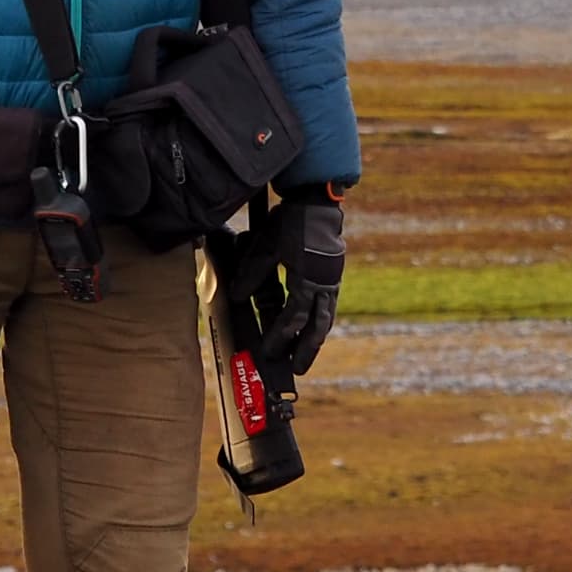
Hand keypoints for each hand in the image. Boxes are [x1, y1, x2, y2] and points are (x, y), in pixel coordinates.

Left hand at [255, 196, 343, 372]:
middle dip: (307, 350)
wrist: (317, 200)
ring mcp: (332, 280)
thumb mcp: (266, 245)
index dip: (281, 336)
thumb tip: (237, 295)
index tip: (271, 352)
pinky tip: (311, 329)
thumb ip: (252, 272)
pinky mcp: (333, 275)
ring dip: (315, 339)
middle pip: (317, 326)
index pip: (294, 317)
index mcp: (308, 279)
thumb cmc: (290, 222)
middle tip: (298, 370)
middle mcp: (325, 284)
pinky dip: (319, 322)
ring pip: (326, 318)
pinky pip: (328, 306)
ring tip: (305, 356)